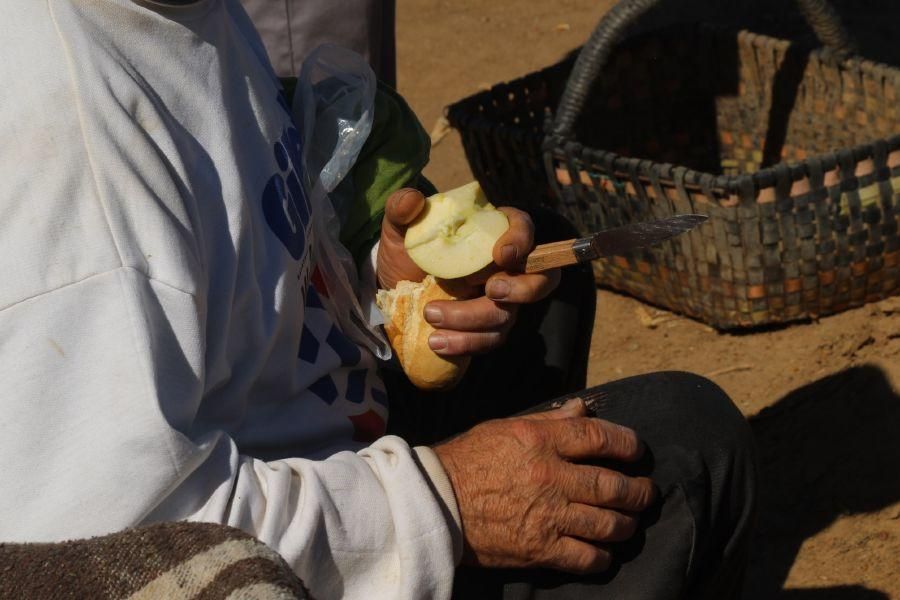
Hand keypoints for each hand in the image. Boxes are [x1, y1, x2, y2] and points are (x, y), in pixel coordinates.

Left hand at [377, 188, 560, 354]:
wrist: (394, 293)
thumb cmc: (405, 254)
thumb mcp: (398, 229)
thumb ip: (401, 208)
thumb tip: (412, 200)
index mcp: (490, 232)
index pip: (523, 228)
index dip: (521, 241)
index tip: (500, 255)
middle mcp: (505, 268)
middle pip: (542, 279)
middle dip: (522, 289)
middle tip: (490, 291)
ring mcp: (501, 301)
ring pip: (507, 315)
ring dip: (471, 319)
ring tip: (431, 315)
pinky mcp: (487, 329)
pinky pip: (489, 340)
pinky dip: (464, 343)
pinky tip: (436, 342)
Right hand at [433, 399, 656, 573]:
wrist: (434, 502)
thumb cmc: (468, 459)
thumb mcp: (506, 427)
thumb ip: (549, 420)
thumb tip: (584, 408)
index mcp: (541, 441)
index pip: (600, 438)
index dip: (628, 443)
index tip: (636, 450)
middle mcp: (550, 477)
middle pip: (614, 485)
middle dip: (639, 491)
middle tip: (645, 492)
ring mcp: (548, 516)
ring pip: (609, 524)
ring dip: (627, 524)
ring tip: (630, 522)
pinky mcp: (540, 549)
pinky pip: (587, 557)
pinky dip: (604, 556)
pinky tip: (605, 550)